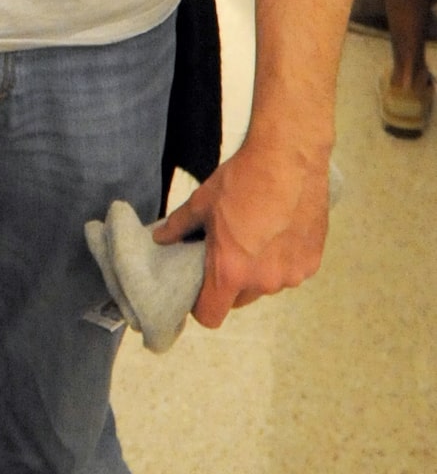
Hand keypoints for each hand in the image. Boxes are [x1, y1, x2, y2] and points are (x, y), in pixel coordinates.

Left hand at [151, 141, 329, 329]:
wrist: (289, 157)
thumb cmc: (243, 178)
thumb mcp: (201, 202)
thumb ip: (179, 227)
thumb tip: (161, 238)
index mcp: (229, 271)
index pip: (211, 316)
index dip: (201, 306)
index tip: (199, 288)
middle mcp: (262, 281)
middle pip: (238, 300)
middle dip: (229, 283)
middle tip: (227, 252)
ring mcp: (291, 275)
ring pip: (266, 286)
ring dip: (258, 271)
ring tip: (256, 236)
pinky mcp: (312, 263)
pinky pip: (290, 272)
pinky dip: (283, 260)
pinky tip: (280, 231)